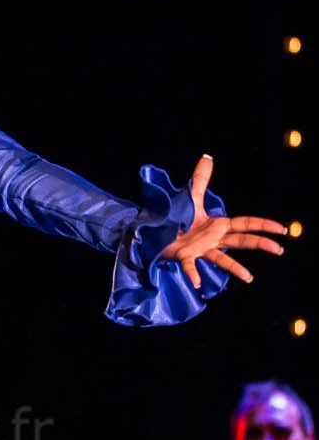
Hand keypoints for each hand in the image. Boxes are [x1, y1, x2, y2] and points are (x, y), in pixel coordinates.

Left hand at [158, 155, 286, 288]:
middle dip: (261, 244)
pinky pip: (190, 266)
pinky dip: (193, 274)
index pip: (246, 224)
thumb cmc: (177, 218)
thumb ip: (200, 179)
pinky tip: (197, 283)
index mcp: (219, 226)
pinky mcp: (184, 257)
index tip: (282, 229)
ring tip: (249, 277)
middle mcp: (214, 240)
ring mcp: (201, 250)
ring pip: (222, 259)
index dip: (264, 225)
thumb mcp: (191, 197)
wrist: (157, 232)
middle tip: (279, 249)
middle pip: (242, 241)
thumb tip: (208, 156)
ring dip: (236, 268)